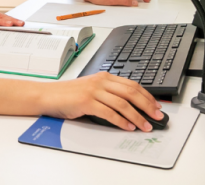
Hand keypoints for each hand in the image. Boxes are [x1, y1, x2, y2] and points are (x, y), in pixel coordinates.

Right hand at [40, 72, 163, 131]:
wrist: (47, 95)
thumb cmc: (67, 94)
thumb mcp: (90, 88)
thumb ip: (108, 93)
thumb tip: (129, 106)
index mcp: (104, 76)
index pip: (132, 84)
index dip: (147, 96)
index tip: (156, 106)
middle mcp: (100, 81)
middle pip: (131, 92)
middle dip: (147, 105)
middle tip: (157, 116)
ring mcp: (93, 91)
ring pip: (123, 104)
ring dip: (137, 117)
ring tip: (145, 126)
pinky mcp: (86, 102)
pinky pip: (109, 113)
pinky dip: (121, 121)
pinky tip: (127, 127)